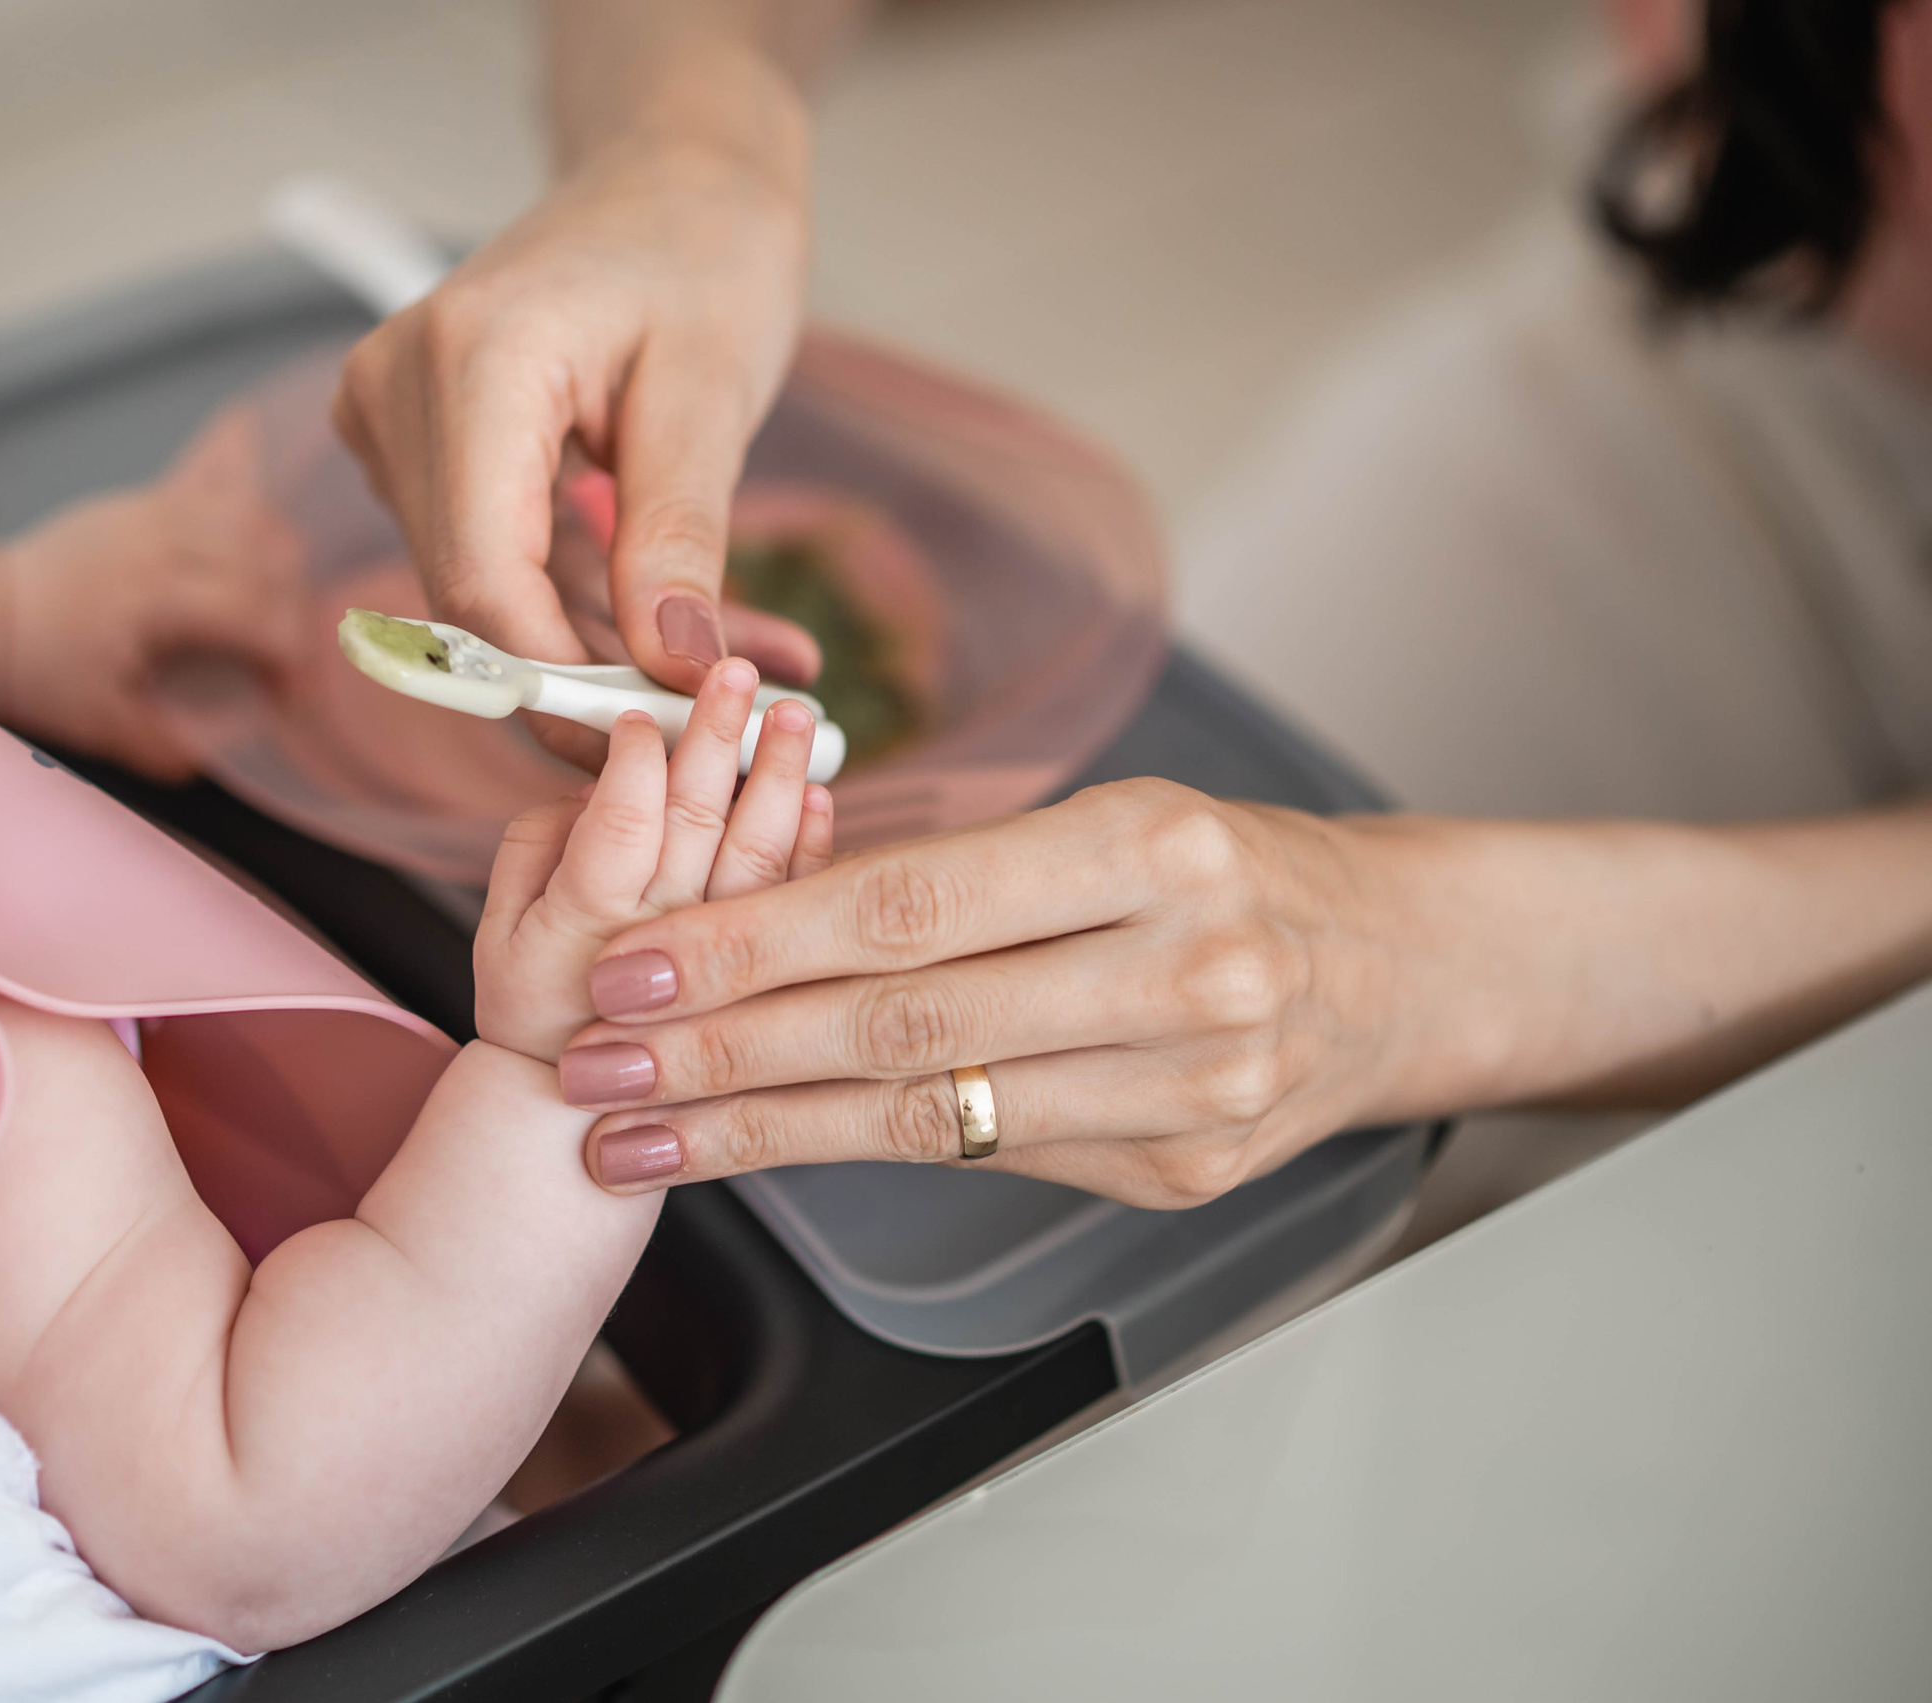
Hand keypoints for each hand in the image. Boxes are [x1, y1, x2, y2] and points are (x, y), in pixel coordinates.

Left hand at [0, 408, 305, 780]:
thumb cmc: (40, 673)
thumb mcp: (102, 728)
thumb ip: (167, 747)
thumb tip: (222, 755)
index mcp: (153, 599)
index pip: (256, 613)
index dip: (290, 656)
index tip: (291, 695)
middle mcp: (160, 542)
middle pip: (268, 558)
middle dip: (293, 611)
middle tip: (285, 655)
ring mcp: (152, 512)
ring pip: (252, 516)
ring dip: (280, 563)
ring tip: (273, 608)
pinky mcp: (143, 500)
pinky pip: (219, 491)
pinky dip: (250, 522)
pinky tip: (254, 555)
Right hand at [331, 126, 818, 764]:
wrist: (671, 173)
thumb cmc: (701, 250)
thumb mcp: (713, 391)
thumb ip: (681, 535)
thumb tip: (671, 668)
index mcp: (470, 365)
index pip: (485, 581)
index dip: (562, 684)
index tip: (660, 736)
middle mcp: (398, 392)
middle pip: (476, 601)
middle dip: (599, 677)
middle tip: (722, 719)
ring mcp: (396, 420)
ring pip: (493, 594)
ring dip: (611, 645)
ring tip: (748, 658)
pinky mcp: (421, 448)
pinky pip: (502, 559)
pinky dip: (594, 602)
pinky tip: (689, 624)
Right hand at [474, 658, 834, 1066]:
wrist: (579, 1123)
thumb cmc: (536, 1010)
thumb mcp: (498, 930)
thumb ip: (535, 845)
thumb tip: (591, 784)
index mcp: (586, 918)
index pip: (621, 817)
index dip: (637, 754)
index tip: (642, 707)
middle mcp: (660, 936)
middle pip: (698, 819)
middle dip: (717, 734)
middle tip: (733, 672)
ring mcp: (721, 959)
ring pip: (759, 853)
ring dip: (779, 775)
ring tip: (791, 713)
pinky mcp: (766, 975)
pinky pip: (798, 903)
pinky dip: (814, 845)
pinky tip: (819, 796)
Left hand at [556, 778, 1420, 1206]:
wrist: (1402, 969)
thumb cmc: (1230, 870)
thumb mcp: (1114, 820)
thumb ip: (961, 872)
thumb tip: (755, 911)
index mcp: (1154, 847)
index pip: (916, 906)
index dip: (758, 943)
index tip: (634, 965)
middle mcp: (1182, 975)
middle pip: (907, 1027)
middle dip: (725, 1053)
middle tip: (593, 1067)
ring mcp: (1191, 1093)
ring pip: (931, 1117)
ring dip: (759, 1132)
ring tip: (634, 1137)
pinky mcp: (1181, 1176)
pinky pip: (985, 1161)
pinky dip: (855, 1154)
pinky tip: (759, 1149)